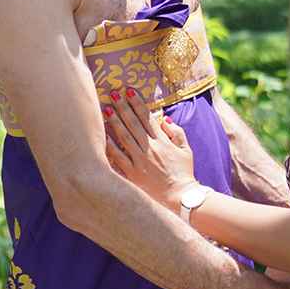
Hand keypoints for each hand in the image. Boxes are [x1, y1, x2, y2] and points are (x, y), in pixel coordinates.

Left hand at [104, 89, 195, 211]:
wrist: (179, 197)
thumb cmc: (184, 174)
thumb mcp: (186, 151)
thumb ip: (177, 133)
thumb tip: (164, 120)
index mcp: (163, 142)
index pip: (147, 117)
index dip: (138, 103)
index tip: (129, 91)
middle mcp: (150, 148)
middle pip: (133, 123)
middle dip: (123, 107)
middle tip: (113, 94)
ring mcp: (140, 161)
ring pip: (124, 137)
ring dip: (115, 122)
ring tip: (106, 109)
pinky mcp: (132, 173)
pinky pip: (118, 157)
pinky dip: (111, 146)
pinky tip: (103, 136)